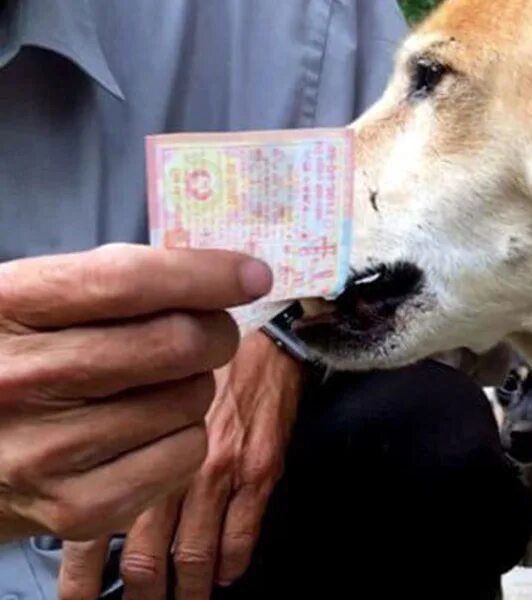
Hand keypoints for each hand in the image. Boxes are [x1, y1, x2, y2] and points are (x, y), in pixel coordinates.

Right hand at [0, 244, 271, 541]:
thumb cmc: (13, 365)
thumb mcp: (34, 303)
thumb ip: (113, 282)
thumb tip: (222, 279)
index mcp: (7, 307)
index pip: (127, 281)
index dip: (206, 276)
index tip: (254, 275)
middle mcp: (18, 377)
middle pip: (176, 342)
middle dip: (217, 333)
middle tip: (209, 335)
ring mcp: (45, 450)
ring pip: (190, 399)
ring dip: (195, 387)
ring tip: (155, 389)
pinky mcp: (76, 509)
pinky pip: (185, 455)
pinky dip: (186, 438)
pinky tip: (147, 433)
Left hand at [59, 332, 302, 599]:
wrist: (267, 340)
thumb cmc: (204, 364)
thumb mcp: (146, 391)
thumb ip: (120, 441)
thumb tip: (95, 488)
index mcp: (133, 448)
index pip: (97, 528)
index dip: (85, 577)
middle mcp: (169, 464)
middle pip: (145, 555)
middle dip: (142, 593)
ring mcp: (218, 473)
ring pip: (194, 554)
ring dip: (189, 589)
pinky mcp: (259, 472)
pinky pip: (242, 534)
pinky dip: (233, 563)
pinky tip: (228, 574)